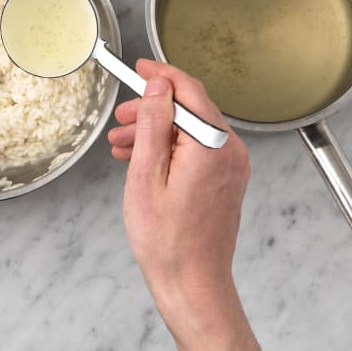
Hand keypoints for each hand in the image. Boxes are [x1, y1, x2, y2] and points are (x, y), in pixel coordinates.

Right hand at [108, 59, 258, 350]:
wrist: (192, 283)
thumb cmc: (166, 240)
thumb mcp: (146, 175)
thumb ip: (153, 124)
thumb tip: (157, 87)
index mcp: (212, 146)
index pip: (189, 90)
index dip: (161, 74)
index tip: (138, 67)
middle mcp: (229, 151)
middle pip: (190, 109)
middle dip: (152, 108)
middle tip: (120, 118)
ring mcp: (231, 167)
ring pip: (190, 131)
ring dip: (156, 131)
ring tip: (122, 144)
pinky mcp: (226, 180)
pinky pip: (196, 150)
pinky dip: (169, 149)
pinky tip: (142, 159)